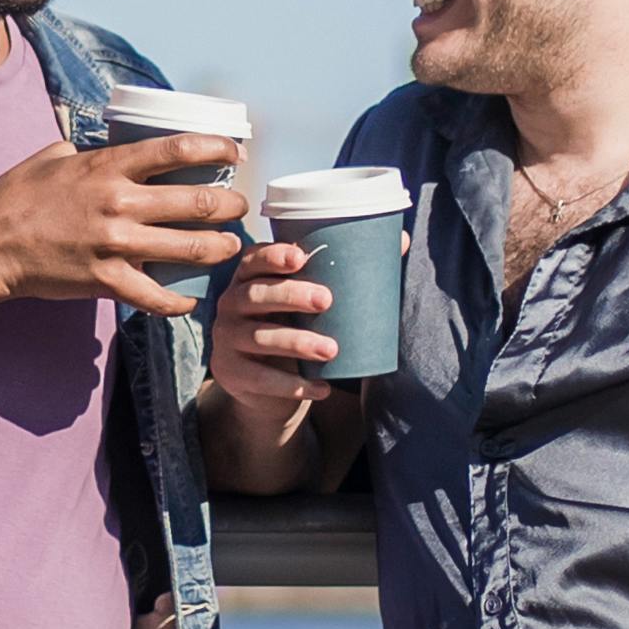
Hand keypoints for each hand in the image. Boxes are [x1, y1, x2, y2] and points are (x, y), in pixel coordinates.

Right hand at [0, 135, 246, 323]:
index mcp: (108, 166)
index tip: (235, 153)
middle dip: (230, 205)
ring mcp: (114, 244)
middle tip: (239, 207)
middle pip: (197, 202)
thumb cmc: (14, 198)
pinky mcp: (105, 281)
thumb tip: (103, 145)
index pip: (179, 150)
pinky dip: (179, 301)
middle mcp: (118, 202)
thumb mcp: (50, 157)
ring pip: (189, 249)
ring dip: (219, 248)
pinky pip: (157, 296)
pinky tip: (189, 300)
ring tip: (229, 247)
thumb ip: (87, 151)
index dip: (217, 149)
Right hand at [202, 239, 352, 438]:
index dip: (274, 256)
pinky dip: (293, 385)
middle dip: (290, 295)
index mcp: (250, 277)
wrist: (268, 386)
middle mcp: (231, 304)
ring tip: (331, 350)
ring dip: (296, 342)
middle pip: (255, 294)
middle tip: (327, 300)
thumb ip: (347, 272)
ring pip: (259, 337)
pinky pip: (260, 378)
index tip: (301, 258)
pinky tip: (321, 388)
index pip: (254, 259)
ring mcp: (227, 339)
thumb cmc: (295, 326)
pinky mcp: (230, 373)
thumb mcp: (311, 301)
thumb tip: (402, 240)